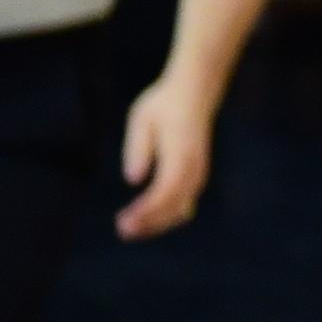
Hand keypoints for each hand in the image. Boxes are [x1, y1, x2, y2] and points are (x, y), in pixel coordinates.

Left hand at [116, 69, 216, 239]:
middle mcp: (194, 166)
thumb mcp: (142, 118)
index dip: (145, 210)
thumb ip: (138, 147)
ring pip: (181, 210)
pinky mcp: (197, 175)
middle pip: (174, 206)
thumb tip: (133, 179)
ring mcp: (199, 172)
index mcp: (181, 152)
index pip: (165, 191)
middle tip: (122, 230)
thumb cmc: (164, 104)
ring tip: (129, 229)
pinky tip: (145, 220)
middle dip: (149, 223)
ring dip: (157, 224)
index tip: (123, 221)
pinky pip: (184, 204)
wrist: (195, 92)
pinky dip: (166, 217)